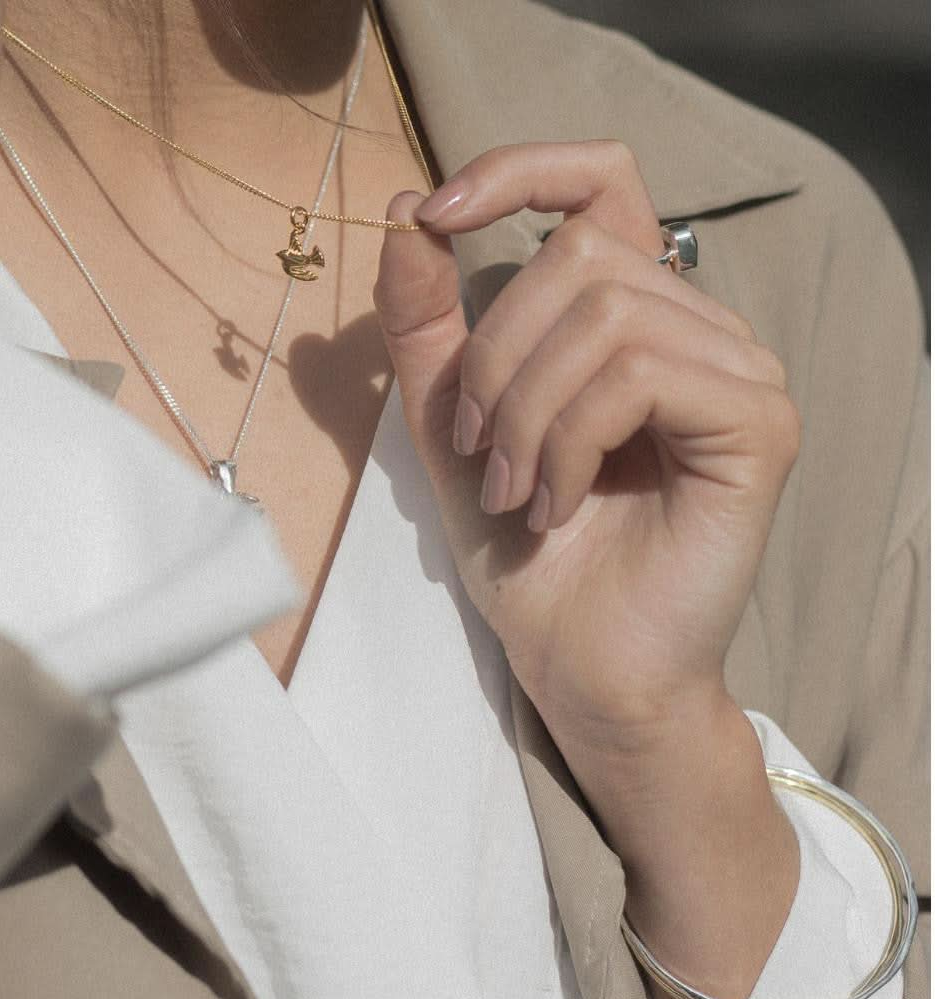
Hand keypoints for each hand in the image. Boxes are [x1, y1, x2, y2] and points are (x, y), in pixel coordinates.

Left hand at [374, 141, 798, 761]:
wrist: (579, 660)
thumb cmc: (524, 548)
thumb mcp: (451, 420)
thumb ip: (428, 323)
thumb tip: (405, 210)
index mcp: (631, 314)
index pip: (598, 181)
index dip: (515, 172)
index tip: (432, 216)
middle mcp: (696, 325)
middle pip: (579, 257)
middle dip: (496, 360)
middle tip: (479, 452)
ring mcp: (738, 369)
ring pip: (604, 316)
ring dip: (526, 413)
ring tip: (516, 490)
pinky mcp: (759, 422)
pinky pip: (640, 376)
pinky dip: (571, 442)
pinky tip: (558, 505)